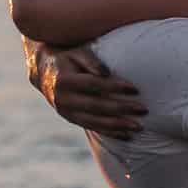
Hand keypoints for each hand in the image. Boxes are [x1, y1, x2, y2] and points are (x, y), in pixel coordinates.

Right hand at [23, 39, 145, 137]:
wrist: (44, 71)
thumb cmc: (68, 56)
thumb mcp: (77, 52)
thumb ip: (91, 60)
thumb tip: (106, 72)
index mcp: (64, 80)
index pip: (93, 85)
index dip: (114, 87)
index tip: (135, 89)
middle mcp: (63, 98)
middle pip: (96, 106)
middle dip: (121, 109)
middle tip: (143, 109)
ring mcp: (66, 112)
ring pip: (95, 121)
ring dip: (118, 125)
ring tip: (138, 126)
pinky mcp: (71, 119)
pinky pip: (92, 127)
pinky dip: (110, 132)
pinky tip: (127, 135)